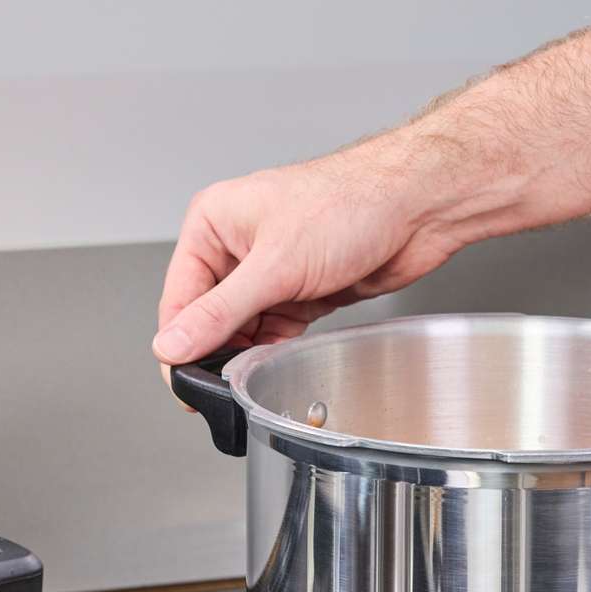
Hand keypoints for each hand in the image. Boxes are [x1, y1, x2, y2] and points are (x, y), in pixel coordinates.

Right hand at [152, 139, 462, 375]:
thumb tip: (174, 343)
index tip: (181, 382)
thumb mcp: (275, 265)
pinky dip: (275, 349)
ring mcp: (274, 271)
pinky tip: (276, 362)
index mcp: (214, 224)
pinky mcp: (305, 291)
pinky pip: (277, 331)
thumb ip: (221, 312)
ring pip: (244, 328)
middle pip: (210, 316)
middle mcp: (240, 246)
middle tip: (218, 387)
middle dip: (215, 351)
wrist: (416, 209)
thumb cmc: (351, 204)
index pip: (179, 297)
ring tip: (250, 373)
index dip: (178, 342)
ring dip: (247, 353)